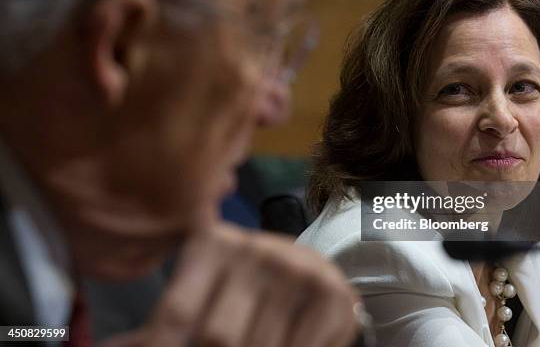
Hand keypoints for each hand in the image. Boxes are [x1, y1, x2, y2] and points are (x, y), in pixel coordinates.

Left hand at [100, 222, 359, 346]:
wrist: (316, 275)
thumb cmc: (247, 288)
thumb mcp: (204, 294)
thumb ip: (165, 323)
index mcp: (212, 245)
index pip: (176, 315)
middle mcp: (255, 250)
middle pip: (217, 338)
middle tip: (218, 344)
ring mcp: (296, 271)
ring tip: (251, 342)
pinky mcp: (330, 296)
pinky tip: (282, 343)